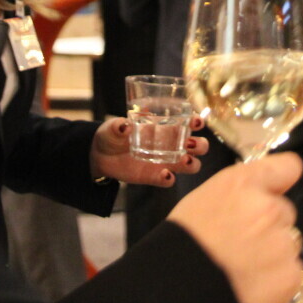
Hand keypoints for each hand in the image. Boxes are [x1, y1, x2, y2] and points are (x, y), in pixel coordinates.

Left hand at [89, 115, 209, 186]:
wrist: (101, 155)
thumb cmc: (113, 134)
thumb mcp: (114, 127)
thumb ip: (119, 126)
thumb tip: (124, 126)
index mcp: (166, 127)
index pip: (190, 123)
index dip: (198, 121)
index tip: (197, 121)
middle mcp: (171, 144)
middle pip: (199, 146)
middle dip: (201, 145)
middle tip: (190, 144)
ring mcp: (166, 162)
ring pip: (192, 165)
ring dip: (192, 163)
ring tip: (183, 160)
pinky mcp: (155, 176)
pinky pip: (169, 180)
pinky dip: (169, 178)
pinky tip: (164, 174)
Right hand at [168, 152, 302, 302]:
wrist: (177, 296)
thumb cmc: (181, 247)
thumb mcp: (202, 201)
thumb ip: (237, 193)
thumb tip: (257, 194)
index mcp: (242, 184)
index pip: (287, 167)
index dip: (281, 180)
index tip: (276, 189)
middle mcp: (267, 207)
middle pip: (284, 212)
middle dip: (269, 226)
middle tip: (241, 245)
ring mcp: (282, 241)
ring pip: (288, 243)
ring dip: (273, 254)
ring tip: (241, 269)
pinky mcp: (290, 274)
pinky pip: (290, 272)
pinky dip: (276, 281)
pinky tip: (250, 285)